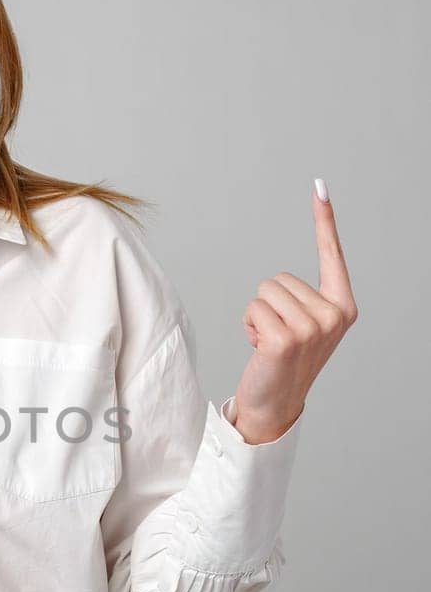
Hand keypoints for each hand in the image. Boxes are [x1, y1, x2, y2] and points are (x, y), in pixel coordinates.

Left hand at [228, 182, 357, 443]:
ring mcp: (312, 327)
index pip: (332, 256)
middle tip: (277, 335)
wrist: (275, 404)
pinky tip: (260, 349)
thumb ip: (303, 299)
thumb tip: (280, 281)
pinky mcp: (286, 338)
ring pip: (264, 291)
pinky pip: (253, 309)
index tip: (320, 187)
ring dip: (256, 315)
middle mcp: (333, 315)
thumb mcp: (304, 327)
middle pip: (280, 277)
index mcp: (342, 307)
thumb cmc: (284, 362)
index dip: (325, 221)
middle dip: (269, 303)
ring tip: (268, 342)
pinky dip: (248, 326)